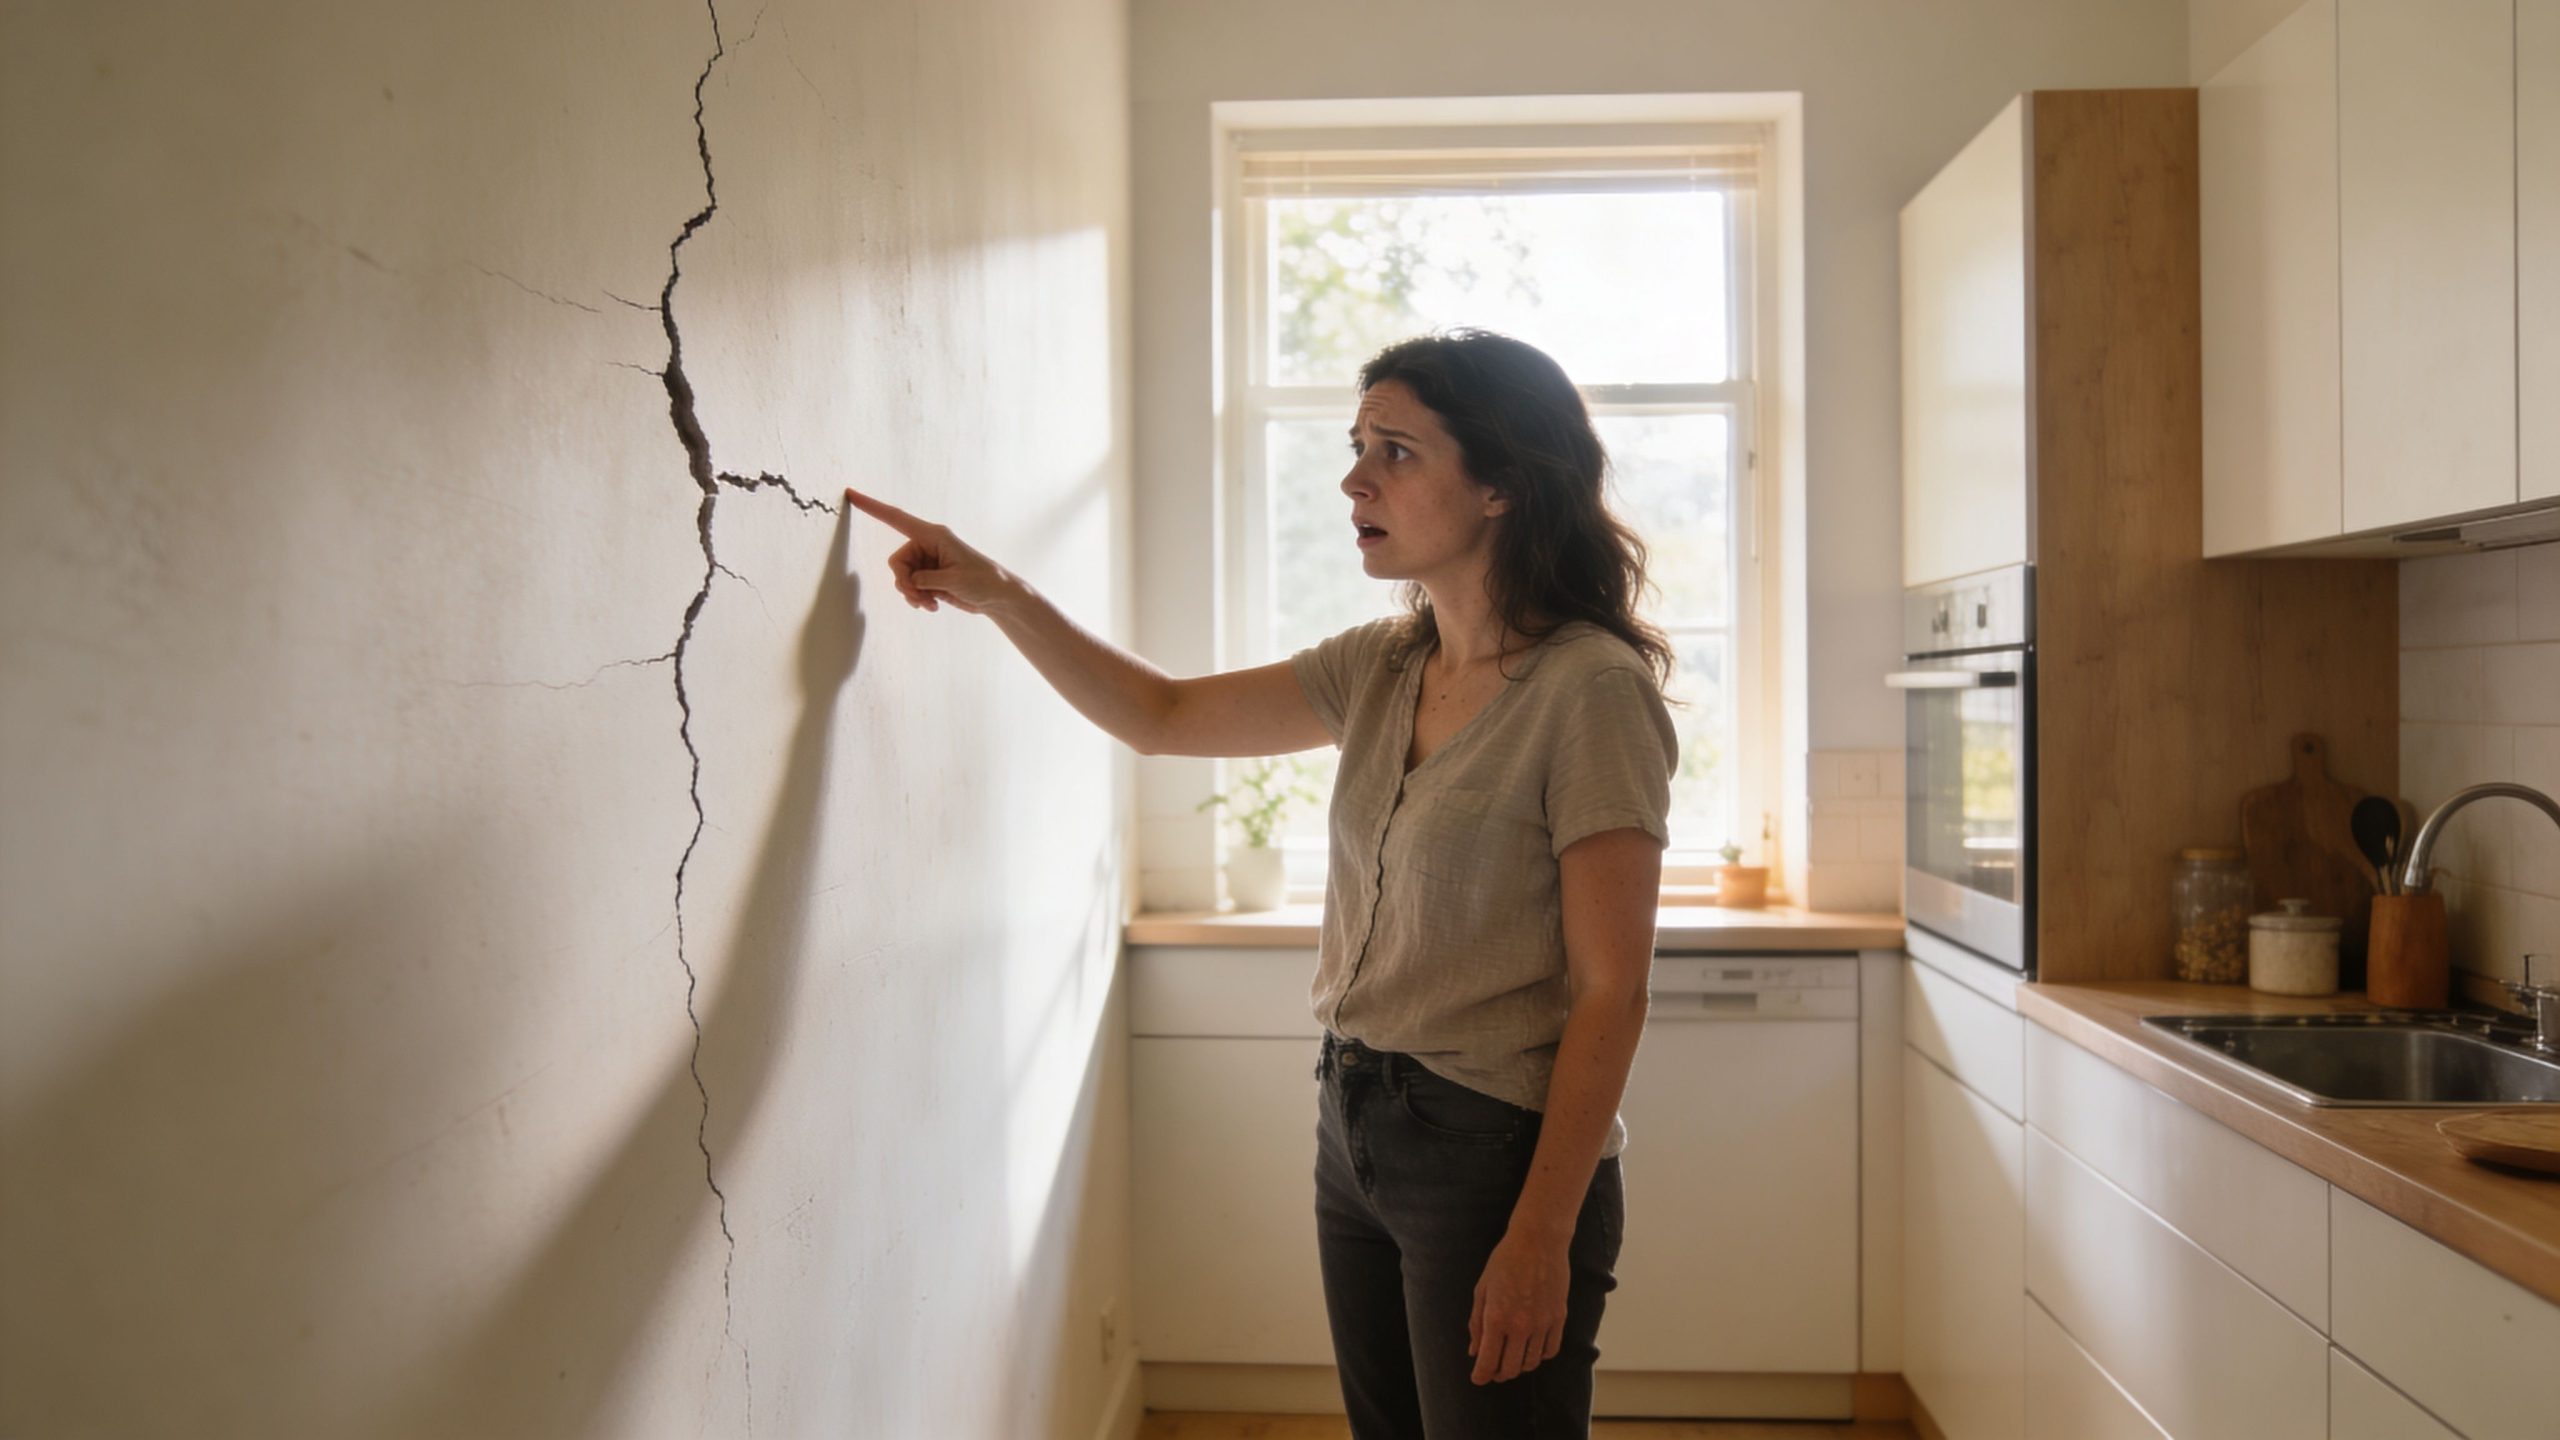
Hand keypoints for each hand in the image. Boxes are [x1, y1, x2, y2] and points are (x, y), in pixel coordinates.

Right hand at [841, 486, 1019, 615]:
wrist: (997, 597)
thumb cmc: (983, 581)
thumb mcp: (953, 580)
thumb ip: (926, 579)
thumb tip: (910, 581)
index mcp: (934, 535)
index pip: (896, 518)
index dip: (872, 507)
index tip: (851, 494)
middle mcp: (927, 545)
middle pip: (897, 562)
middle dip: (905, 583)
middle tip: (920, 598)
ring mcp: (927, 561)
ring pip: (902, 577)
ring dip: (912, 594)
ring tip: (930, 604)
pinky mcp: (929, 576)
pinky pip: (910, 586)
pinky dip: (917, 598)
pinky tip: (932, 605)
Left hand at [1467, 1226, 1568, 1384]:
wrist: (1539, 1241)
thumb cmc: (1505, 1260)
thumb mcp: (1482, 1289)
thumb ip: (1477, 1323)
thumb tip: (1474, 1351)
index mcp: (1497, 1318)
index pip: (1488, 1362)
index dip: (1481, 1376)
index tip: (1478, 1378)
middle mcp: (1521, 1326)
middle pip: (1510, 1368)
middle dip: (1498, 1374)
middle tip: (1493, 1369)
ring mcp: (1543, 1323)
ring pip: (1532, 1363)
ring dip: (1519, 1366)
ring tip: (1511, 1357)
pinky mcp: (1559, 1318)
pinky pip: (1551, 1350)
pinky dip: (1540, 1356)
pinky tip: (1532, 1348)